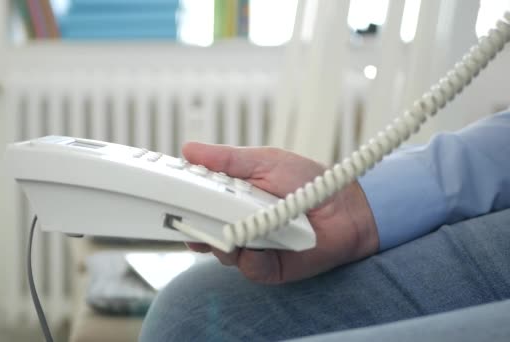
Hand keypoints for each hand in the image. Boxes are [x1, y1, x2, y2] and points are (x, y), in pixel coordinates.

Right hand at [183, 142, 378, 283]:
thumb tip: (189, 150)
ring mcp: (252, 247)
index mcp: (231, 197)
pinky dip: (252, 258)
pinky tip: (260, 246)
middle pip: (203, 231)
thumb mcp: (263, 160)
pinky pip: (250, 268)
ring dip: (226, 240)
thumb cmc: (307, 179)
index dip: (181, 203)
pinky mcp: (270, 268)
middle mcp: (238, 223)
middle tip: (189, 218)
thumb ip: (225, 160)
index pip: (197, 203)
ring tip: (236, 226)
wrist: (348, 207)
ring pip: (222, 251)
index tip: (167, 198)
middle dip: (193, 226)